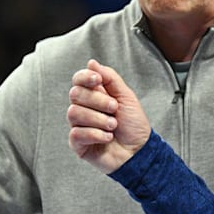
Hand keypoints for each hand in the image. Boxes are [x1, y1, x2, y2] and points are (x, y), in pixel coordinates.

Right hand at [67, 59, 150, 173]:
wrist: (139, 151)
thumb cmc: (133, 125)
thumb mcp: (126, 97)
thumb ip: (110, 78)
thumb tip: (91, 63)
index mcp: (94, 95)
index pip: (78, 80)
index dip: (84, 77)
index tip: (98, 80)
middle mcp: (84, 108)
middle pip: (75, 94)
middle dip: (97, 100)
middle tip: (114, 108)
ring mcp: (79, 126)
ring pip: (74, 113)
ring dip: (98, 119)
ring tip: (113, 125)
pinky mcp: (78, 143)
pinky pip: (77, 133)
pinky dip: (96, 134)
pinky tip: (108, 137)